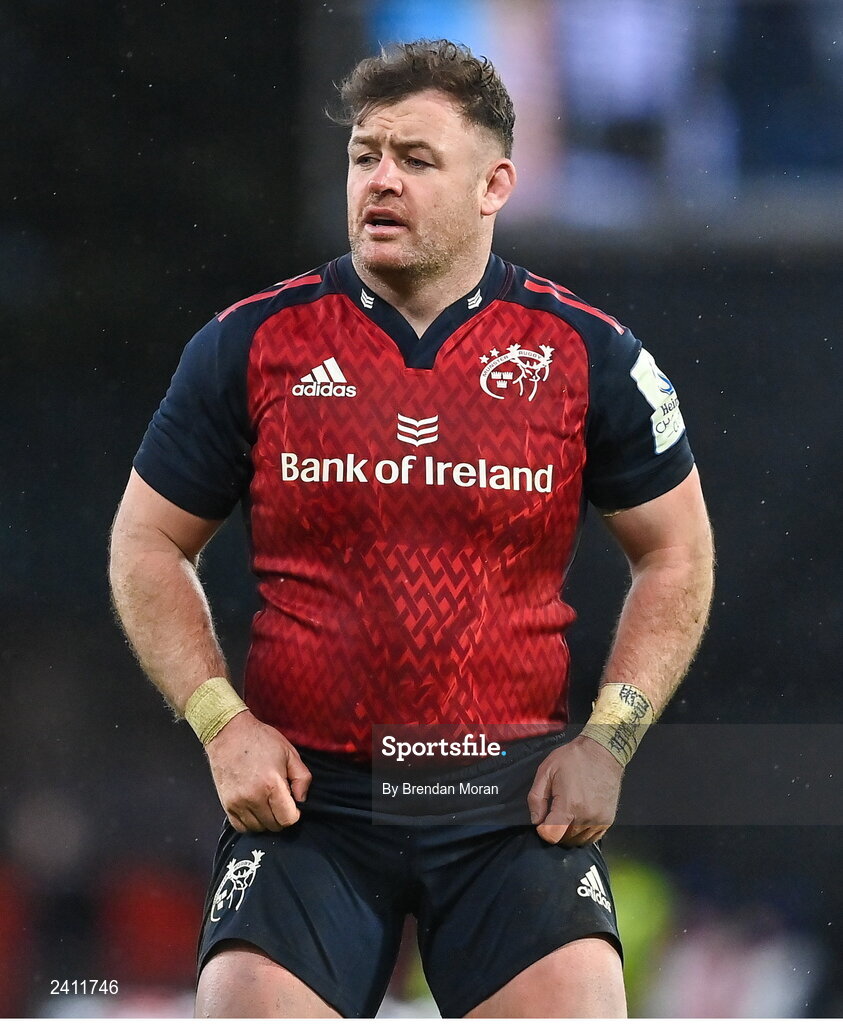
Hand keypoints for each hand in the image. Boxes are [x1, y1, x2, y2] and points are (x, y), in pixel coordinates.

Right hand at [204, 711, 311, 832]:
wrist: (229, 733)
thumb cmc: (261, 740)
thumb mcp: (290, 752)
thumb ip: (302, 778)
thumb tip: (301, 800)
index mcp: (271, 784)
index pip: (288, 819)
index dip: (294, 813)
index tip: (293, 803)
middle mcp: (253, 797)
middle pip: (274, 826)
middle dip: (281, 816)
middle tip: (280, 799)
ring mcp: (237, 803)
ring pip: (258, 829)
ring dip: (266, 820)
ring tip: (267, 801)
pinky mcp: (226, 805)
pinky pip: (241, 827)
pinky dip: (250, 822)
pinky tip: (255, 807)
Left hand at [527, 735, 623, 845]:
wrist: (602, 751)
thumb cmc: (572, 758)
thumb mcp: (546, 771)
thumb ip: (536, 798)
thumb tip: (535, 821)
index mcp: (569, 805)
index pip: (552, 835)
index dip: (543, 830)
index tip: (542, 820)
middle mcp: (586, 817)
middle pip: (564, 840)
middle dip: (555, 831)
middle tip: (553, 815)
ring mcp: (599, 820)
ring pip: (578, 841)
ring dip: (568, 834)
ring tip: (566, 817)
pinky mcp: (609, 820)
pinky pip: (592, 838)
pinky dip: (582, 834)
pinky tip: (578, 820)